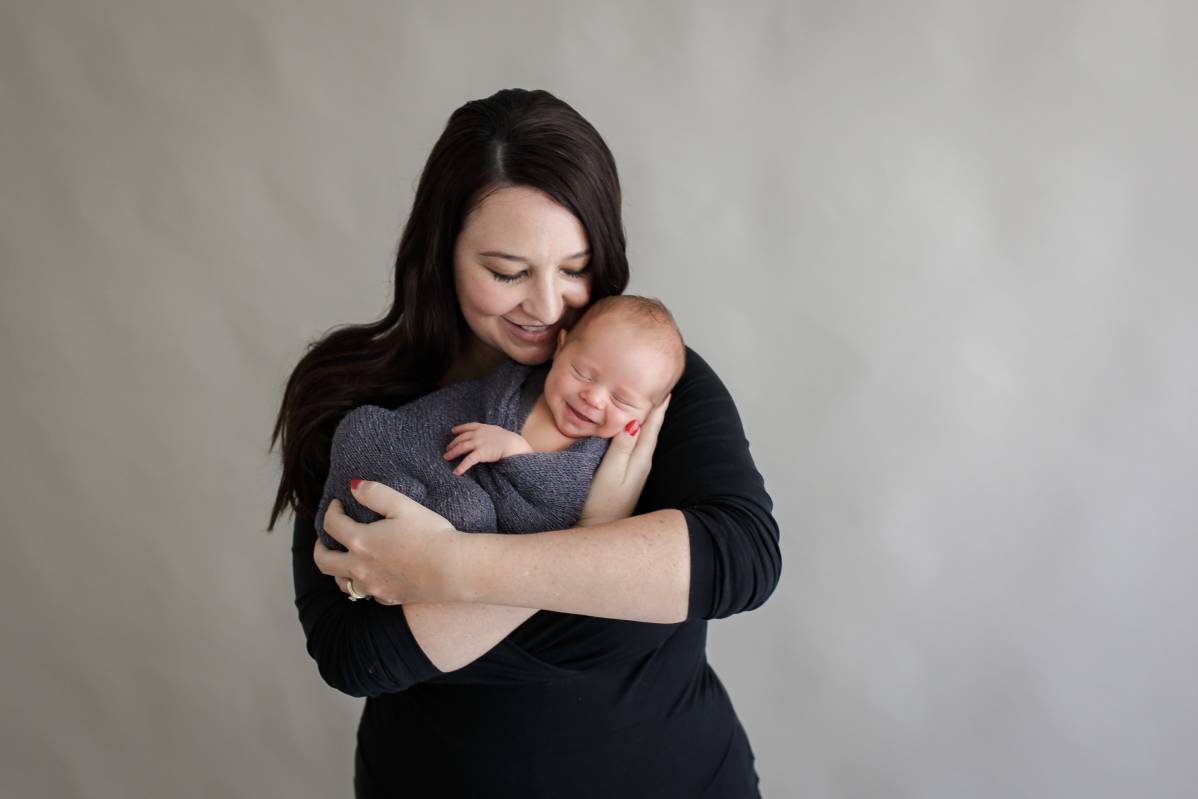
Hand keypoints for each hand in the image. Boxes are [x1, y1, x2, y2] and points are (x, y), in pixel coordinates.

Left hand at [314, 480, 463, 604]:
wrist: (454, 570)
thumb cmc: (431, 535)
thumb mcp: (403, 505)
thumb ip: (375, 493)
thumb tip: (354, 487)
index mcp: (361, 542)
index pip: (331, 525)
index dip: (332, 510)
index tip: (339, 503)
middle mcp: (360, 568)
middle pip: (323, 562)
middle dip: (320, 547)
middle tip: (327, 537)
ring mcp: (374, 586)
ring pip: (341, 582)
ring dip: (338, 569)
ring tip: (347, 557)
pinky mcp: (389, 598)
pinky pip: (366, 593)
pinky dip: (363, 582)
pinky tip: (374, 573)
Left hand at [444, 422, 531, 474]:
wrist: (513, 444)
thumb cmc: (509, 440)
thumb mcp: (498, 432)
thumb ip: (491, 433)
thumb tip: (490, 438)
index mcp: (483, 428)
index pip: (468, 427)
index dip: (459, 428)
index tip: (453, 431)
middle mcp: (478, 434)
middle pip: (461, 438)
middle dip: (453, 443)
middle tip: (447, 449)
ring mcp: (478, 443)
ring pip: (461, 447)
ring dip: (452, 453)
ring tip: (446, 457)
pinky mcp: (480, 453)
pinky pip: (468, 461)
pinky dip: (461, 467)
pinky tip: (456, 472)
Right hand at [578, 393, 670, 527]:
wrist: (599, 534)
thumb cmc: (600, 504)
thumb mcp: (609, 473)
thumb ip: (621, 448)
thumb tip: (634, 422)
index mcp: (640, 460)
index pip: (651, 428)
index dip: (656, 409)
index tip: (663, 390)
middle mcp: (643, 465)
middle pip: (652, 432)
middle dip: (656, 413)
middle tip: (661, 392)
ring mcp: (637, 474)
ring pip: (646, 441)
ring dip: (649, 423)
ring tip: (651, 407)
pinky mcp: (629, 480)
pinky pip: (639, 450)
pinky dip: (640, 436)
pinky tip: (635, 434)